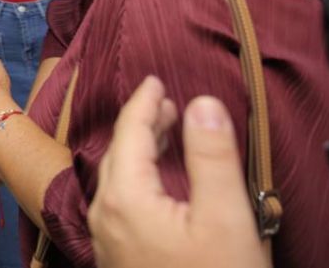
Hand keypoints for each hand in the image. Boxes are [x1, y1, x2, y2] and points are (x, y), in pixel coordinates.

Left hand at [89, 76, 266, 267]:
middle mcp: (104, 218)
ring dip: (138, 152)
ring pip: (116, 180)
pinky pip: (120, 204)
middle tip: (164, 101)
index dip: (143, 102)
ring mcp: (107, 242)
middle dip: (140, 124)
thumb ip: (210, 155)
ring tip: (163, 134)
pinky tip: (157, 184)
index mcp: (124, 199)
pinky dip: (137, 180)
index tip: (154, 79)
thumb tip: (200, 103)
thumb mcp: (225, 215)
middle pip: (118, 155)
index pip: (129, 133)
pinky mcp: (119, 260)